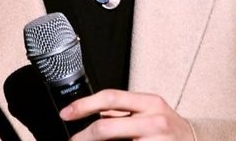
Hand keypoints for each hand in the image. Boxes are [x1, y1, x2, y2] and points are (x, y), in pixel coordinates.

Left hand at [60, 89, 193, 139]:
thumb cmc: (169, 129)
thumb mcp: (150, 112)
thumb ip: (124, 113)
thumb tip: (93, 115)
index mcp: (149, 102)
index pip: (110, 97)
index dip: (84, 105)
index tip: (66, 113)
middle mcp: (154, 120)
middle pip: (106, 127)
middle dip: (83, 137)